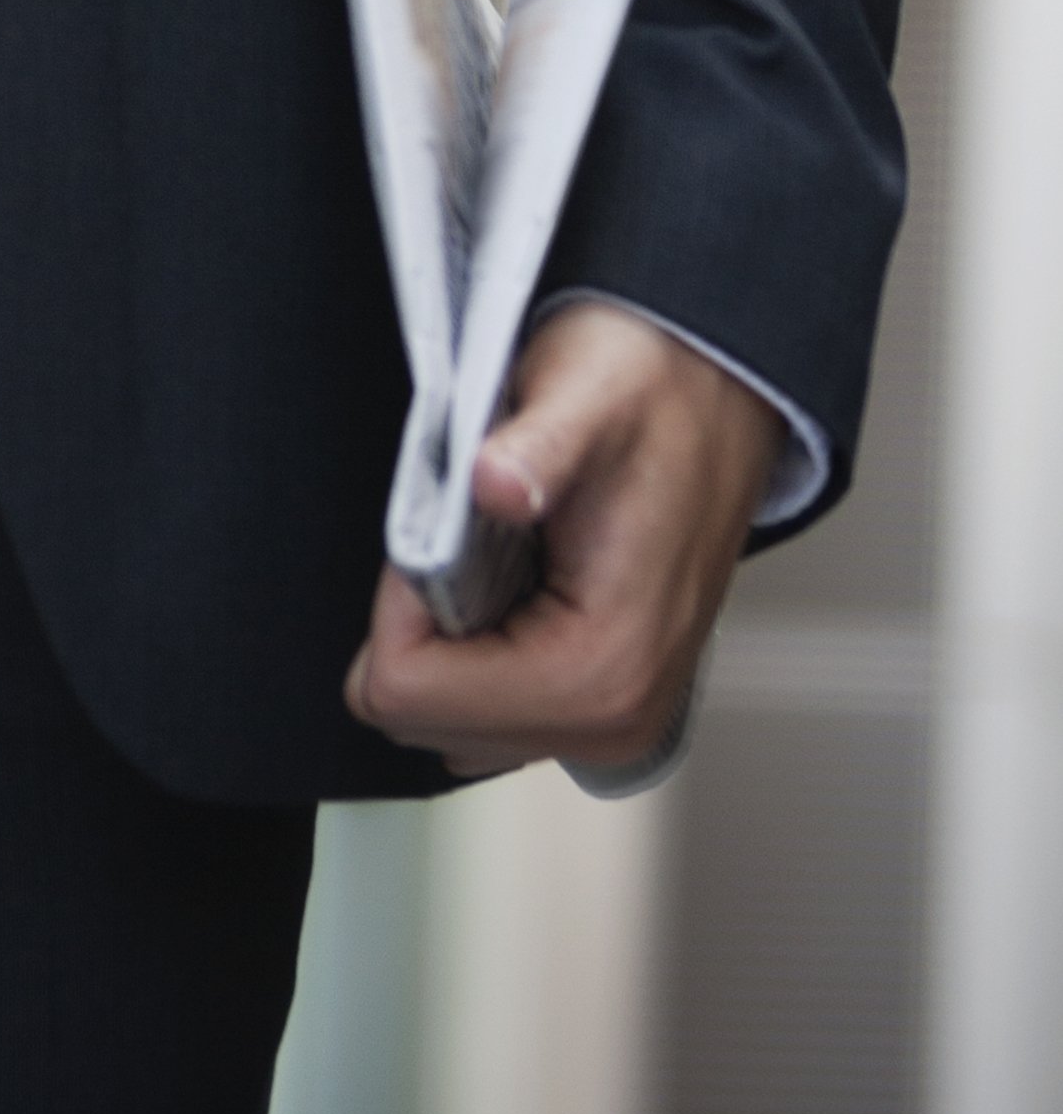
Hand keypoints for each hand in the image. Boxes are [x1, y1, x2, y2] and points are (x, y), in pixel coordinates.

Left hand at [343, 298, 779, 780]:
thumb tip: (495, 485)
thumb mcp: (585, 394)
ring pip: (442, 718)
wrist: (715, 391)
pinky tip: (514, 577)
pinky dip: (471, 646)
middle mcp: (610, 723)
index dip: (397, 600)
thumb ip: (538, 444)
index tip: (446, 529)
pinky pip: (482, 708)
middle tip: (473, 539)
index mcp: (599, 671)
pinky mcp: (598, 705)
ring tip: (498, 555)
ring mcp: (607, 723)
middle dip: (418, 624)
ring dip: (443, 636)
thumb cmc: (650, 390)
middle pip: (419, 717)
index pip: (405, 692)